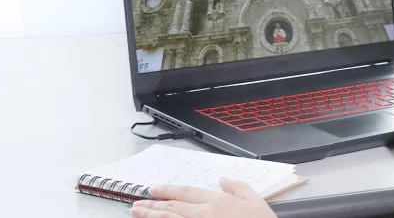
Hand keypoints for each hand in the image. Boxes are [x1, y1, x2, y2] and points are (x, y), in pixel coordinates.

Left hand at [129, 178, 276, 217]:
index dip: (170, 190)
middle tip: (137, 203)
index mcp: (218, 201)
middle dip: (153, 204)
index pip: (188, 192)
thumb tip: (224, 179)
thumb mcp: (258, 202)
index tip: (155, 190)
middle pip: (173, 205)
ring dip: (150, 215)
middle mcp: (204, 213)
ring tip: (136, 212)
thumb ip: (239, 188)